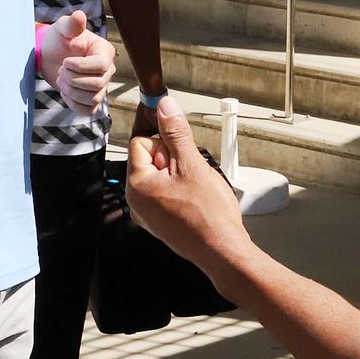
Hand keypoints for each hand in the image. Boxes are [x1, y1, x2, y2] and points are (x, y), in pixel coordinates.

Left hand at [38, 11, 115, 115]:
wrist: (51, 55)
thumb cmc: (59, 39)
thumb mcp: (62, 29)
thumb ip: (71, 24)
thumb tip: (79, 16)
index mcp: (104, 51)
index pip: (101, 66)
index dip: (81, 67)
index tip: (65, 61)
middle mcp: (107, 70)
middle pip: (98, 84)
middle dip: (74, 80)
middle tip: (61, 70)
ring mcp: (101, 86)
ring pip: (93, 98)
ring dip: (72, 92)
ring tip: (61, 79)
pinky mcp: (91, 99)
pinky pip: (89, 110)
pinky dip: (74, 104)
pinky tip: (64, 92)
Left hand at [126, 97, 248, 266]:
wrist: (222, 251)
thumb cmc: (208, 214)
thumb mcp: (192, 164)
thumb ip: (176, 132)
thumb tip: (164, 106)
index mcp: (137, 184)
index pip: (141, 142)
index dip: (165, 142)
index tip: (182, 151)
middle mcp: (137, 201)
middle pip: (151, 159)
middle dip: (173, 159)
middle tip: (192, 173)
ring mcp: (149, 214)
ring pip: (162, 176)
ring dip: (180, 174)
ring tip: (197, 189)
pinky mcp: (162, 222)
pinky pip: (167, 194)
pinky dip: (182, 191)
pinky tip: (197, 200)